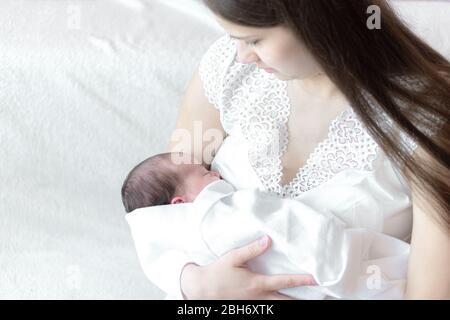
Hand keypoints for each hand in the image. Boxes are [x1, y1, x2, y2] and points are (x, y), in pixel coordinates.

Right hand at [180, 235, 316, 299]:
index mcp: (257, 284)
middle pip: (287, 302)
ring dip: (292, 303)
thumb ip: (251, 249)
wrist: (201, 290)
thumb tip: (268, 240)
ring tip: (305, 300)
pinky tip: (284, 300)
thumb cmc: (217, 273)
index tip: (316, 279)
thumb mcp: (233, 258)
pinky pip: (268, 308)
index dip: (302, 281)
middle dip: (303, 300)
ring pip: (279, 307)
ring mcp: (255, 305)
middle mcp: (259, 297)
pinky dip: (278, 304)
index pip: (285, 282)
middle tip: (319, 298)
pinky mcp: (249, 308)